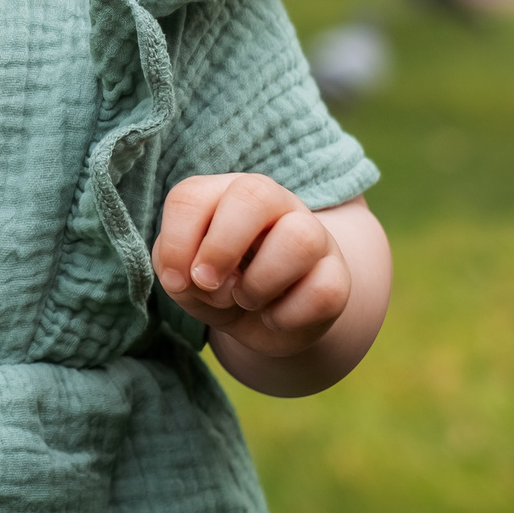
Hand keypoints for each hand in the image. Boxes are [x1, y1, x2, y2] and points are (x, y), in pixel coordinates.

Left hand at [152, 173, 351, 358]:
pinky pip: (322, 292)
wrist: (268, 319)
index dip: (176, 241)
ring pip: (299, 238)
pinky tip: (274, 317)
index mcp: (225, 194)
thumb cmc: (221, 285)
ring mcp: (312, 235)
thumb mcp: (186, 280)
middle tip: (207, 283)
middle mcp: (273, 203)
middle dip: (221, 246)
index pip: (191, 195)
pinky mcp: (337, 276)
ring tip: (246, 299)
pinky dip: (287, 317)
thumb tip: (197, 278)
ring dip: (259, 283)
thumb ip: (176, 270)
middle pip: (254, 193)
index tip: (176, 280)